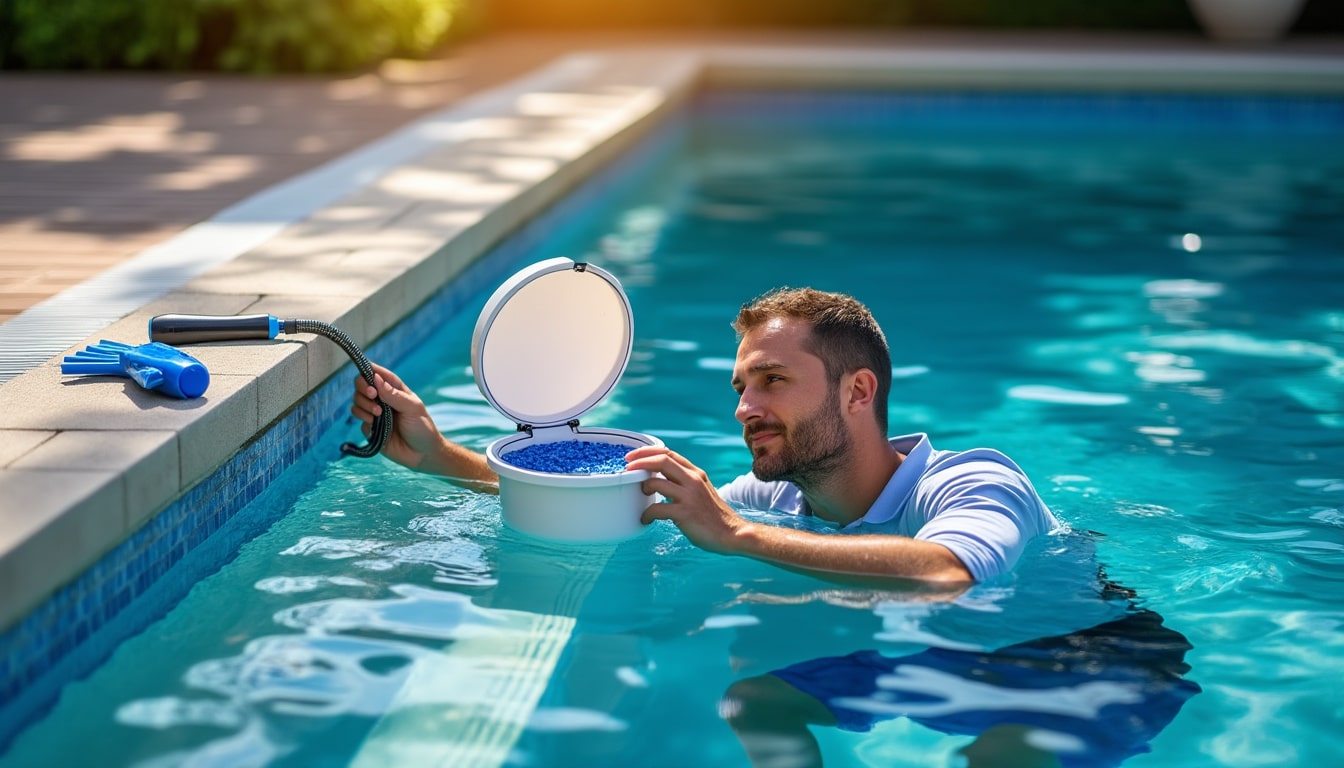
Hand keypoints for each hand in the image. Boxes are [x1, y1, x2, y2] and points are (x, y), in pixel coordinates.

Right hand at [350, 363, 444, 471]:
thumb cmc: (422, 428)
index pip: (378, 374)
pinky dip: (363, 419)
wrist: (422, 454)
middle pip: (362, 386)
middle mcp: (383, 400)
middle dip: (363, 388)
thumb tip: (376, 378)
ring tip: (378, 414)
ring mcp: (375, 414)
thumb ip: (394, 394)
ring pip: (357, 401)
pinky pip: (359, 418)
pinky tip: (375, 425)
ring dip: (364, 405)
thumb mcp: (412, 408)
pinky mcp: (370, 428)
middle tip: (373, 395)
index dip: (370, 370)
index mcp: (395, 391)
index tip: (368, 375)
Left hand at [626, 446, 747, 554]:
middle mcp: (693, 480)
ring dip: (644, 488)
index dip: (648, 452)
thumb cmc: (713, 515)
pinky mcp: (685, 513)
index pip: (669, 453)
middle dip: (640, 462)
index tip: (632, 457)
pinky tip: (645, 519)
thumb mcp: (701, 491)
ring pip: (656, 483)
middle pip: (661, 461)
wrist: (732, 533)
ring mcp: (689, 496)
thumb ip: (684, 482)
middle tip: (627, 469)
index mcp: (696, 473)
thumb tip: (659, 479)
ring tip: (642, 496)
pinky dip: (647, 513)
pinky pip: (657, 509)